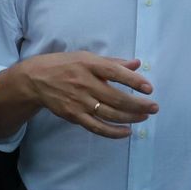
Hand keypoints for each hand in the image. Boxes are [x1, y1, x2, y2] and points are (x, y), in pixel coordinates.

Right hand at [15, 52, 157, 139]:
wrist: (36, 80)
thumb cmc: (65, 65)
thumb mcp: (87, 57)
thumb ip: (113, 62)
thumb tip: (137, 64)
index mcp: (89, 65)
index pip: (115, 72)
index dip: (134, 81)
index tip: (149, 88)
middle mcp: (85, 83)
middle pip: (116, 98)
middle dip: (138, 105)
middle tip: (154, 107)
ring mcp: (79, 102)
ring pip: (110, 114)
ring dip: (130, 118)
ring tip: (144, 117)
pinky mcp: (74, 115)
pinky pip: (97, 127)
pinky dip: (113, 132)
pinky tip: (126, 131)